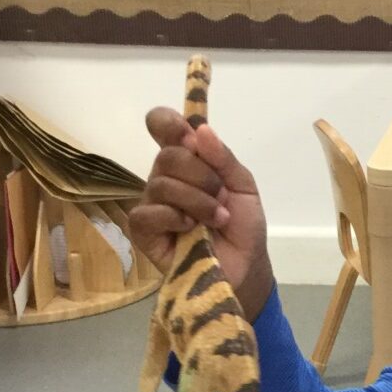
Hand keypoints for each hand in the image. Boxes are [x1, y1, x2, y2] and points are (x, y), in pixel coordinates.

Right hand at [130, 107, 274, 320]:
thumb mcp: (243, 187)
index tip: (189, 138)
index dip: (168, 123)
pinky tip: (191, 229)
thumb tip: (200, 129)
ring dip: (197, 200)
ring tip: (217, 219)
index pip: (162, 126)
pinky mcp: (144, 232)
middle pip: (167, 155)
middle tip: (221, 197)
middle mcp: (164, 177)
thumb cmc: (243, 227)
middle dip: (202, 175)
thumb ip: (223, 158)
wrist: (246, 268)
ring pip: (161, 183)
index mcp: (186, 161)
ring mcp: (152, 204)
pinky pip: (148, 212)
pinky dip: (174, 217)